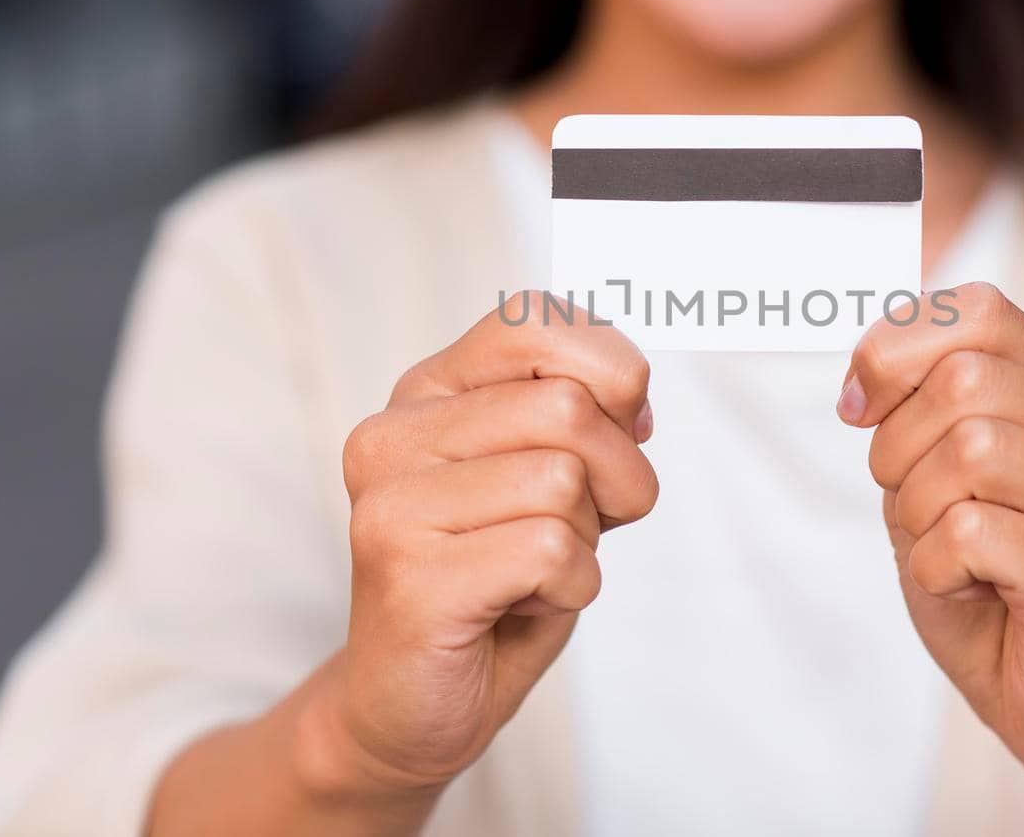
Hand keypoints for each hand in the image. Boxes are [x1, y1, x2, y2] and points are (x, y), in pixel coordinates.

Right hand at [315, 292, 656, 797]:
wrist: (411, 702)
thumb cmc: (496, 578)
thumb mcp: (552, 471)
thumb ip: (585, 413)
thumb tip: (633, 394)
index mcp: (426, 391)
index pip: (535, 320)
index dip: (611, 372)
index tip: (620, 427)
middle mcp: (392, 434)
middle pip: (568, 407)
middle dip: (616, 475)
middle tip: (580, 526)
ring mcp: (391, 505)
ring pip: (563, 481)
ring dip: (586, 541)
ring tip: (535, 570)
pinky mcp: (409, 577)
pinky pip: (551, 552)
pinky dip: (570, 587)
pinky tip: (520, 605)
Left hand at [839, 282, 1023, 805]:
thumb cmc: (992, 582)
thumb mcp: (937, 475)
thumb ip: (917, 406)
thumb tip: (867, 367)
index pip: (979, 311)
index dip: (896, 348)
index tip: (860, 408)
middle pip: (962, 380)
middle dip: (898, 447)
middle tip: (917, 507)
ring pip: (967, 449)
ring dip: (918, 510)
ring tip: (949, 552)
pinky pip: (967, 533)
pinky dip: (934, 568)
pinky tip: (970, 591)